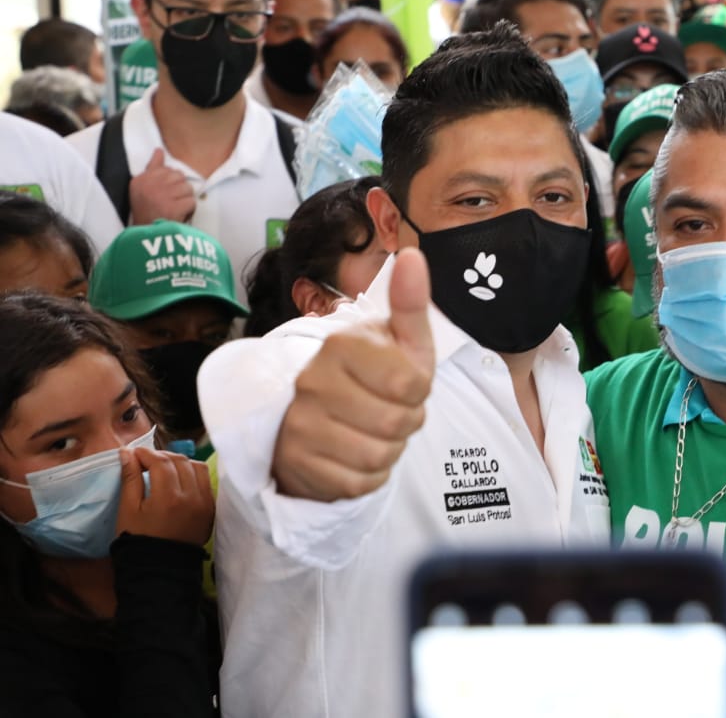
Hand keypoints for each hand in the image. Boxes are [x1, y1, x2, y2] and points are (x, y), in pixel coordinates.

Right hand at [116, 449, 214, 546]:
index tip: (135, 454)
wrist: (159, 569)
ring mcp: (205, 502)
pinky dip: (193, 473)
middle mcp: (191, 496)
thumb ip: (130, 479)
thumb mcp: (127, 510)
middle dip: (162, 455)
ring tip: (164, 467)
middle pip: (180, 461)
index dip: (146, 454)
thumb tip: (127, 453)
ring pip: (197, 467)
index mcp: (168, 497)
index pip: (161, 462)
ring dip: (180, 462)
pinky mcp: (211, 508)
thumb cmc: (137, 539)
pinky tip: (179, 478)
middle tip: (146, 459)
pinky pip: (206, 481)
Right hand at [129, 149, 195, 223]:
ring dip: (185, 200)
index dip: (170, 182)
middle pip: (179, 176)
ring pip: (187, 188)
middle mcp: (149, 185)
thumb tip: (159, 150)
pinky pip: (191, 201)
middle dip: (179, 189)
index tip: (164, 193)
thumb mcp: (142, 188)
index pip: (165, 169)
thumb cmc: (148, 212)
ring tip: (175, 208)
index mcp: (140, 180)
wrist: (149, 235)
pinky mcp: (173, 207)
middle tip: (171, 202)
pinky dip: (189, 210)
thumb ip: (153, 168)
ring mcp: (161, 196)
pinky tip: (180, 215)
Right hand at [272, 248, 434, 501]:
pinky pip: (359, 484)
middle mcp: (312, 381)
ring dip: (388, 450)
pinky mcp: (295, 466)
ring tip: (369, 431)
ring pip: (379, 457)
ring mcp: (297, 425)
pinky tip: (351, 454)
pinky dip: (367, 476)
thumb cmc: (370, 374)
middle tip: (386, 410)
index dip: (418, 392)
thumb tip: (413, 255)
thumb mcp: (398, 341)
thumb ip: (410, 304)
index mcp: (341, 344)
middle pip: (398, 424)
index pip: (411, 384)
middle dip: (405, 423)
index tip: (401, 384)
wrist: (311, 415)